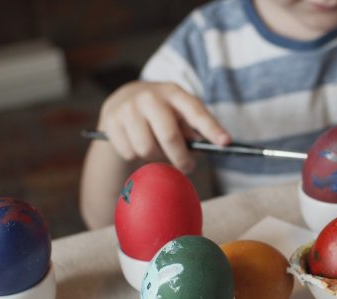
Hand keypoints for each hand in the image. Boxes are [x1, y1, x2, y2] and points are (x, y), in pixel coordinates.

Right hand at [97, 81, 229, 172]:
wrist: (123, 99)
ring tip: (156, 148)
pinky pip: (129, 153)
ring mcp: (127, 108)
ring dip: (156, 157)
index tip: (226, 143)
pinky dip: (136, 156)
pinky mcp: (110, 121)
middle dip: (181, 158)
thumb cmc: (162, 112)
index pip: (196, 111)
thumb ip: (193, 127)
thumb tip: (202, 145)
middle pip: (169, 136)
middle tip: (188, 167)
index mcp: (173, 92)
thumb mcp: (179, 112)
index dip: (212, 128)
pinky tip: (136, 144)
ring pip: (147, 149)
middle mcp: (149, 97)